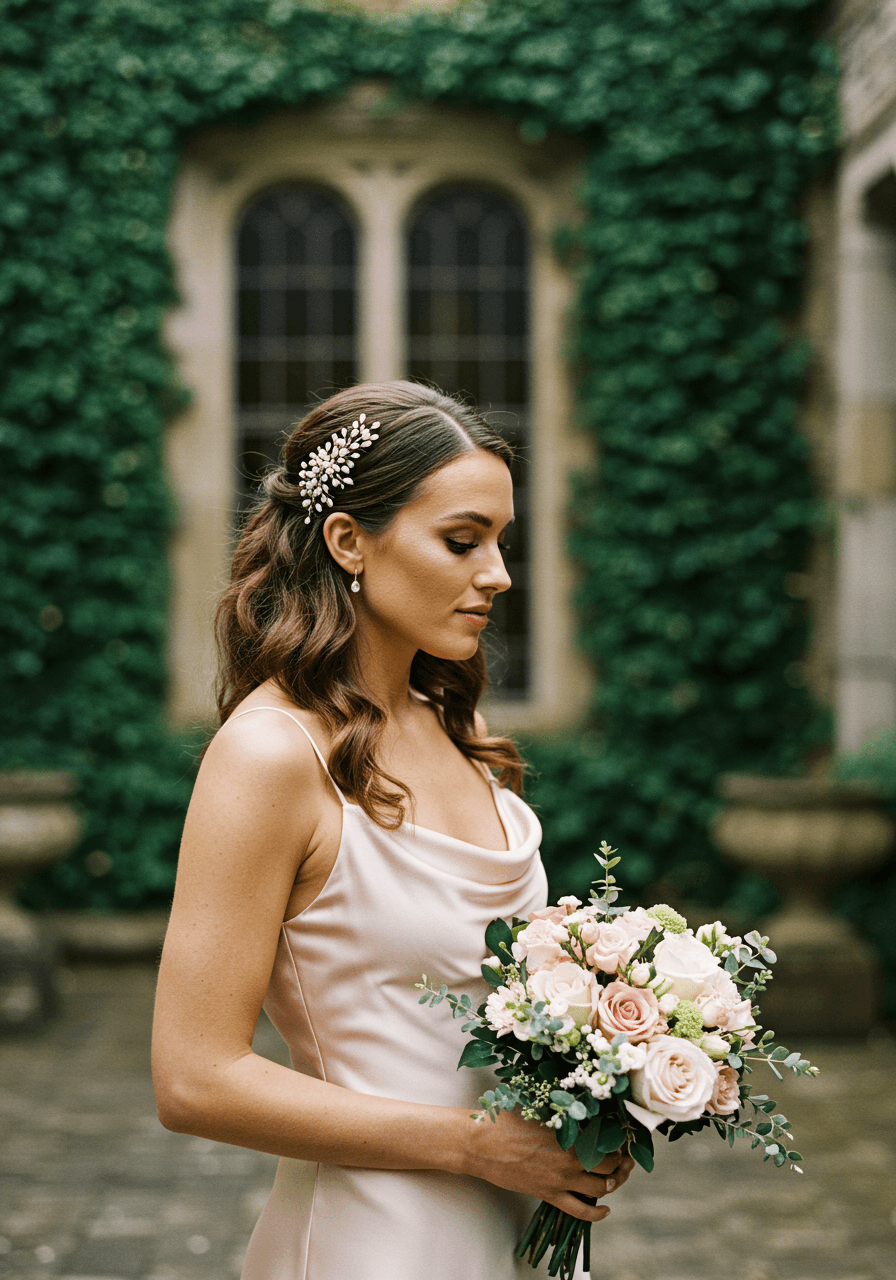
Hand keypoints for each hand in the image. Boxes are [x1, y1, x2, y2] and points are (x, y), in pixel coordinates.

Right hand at [462, 1109, 635, 1221]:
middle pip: (610, 1166)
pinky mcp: (548, 1195)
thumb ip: (562, 1113)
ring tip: (616, 1178)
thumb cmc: (507, 1120)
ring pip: (601, 1189)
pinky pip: (581, 1212)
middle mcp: (569, 1158)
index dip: (618, 1142)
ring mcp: (560, 1180)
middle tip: (625, 1159)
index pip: (606, 1141)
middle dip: (622, 1164)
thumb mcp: (539, 1108)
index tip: (621, 1139)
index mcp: (569, 1133)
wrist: (482, 1143)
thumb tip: (581, 1110)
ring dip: (613, 1184)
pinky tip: (606, 1210)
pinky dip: (597, 1214)